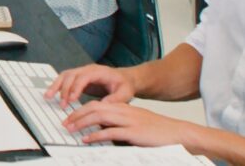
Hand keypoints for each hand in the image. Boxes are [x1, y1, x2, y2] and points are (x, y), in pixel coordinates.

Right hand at [45, 63, 135, 106]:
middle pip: (71, 75)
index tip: (72, 99)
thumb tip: (102, 105)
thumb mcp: (125, 93)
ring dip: (56, 86)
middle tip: (62, 104)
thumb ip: (115, 99)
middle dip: (64, 89)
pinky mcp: (78, 77)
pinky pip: (65, 79)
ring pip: (64, 75)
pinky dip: (57, 86)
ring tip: (48, 97)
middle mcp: (87, 69)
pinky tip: (51, 94)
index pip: (83, 77)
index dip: (76, 87)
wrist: (125, 79)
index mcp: (98, 71)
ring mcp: (82, 72)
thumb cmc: (124, 85)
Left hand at [61, 101, 197, 146]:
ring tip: (71, 130)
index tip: (70, 117)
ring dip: (82, 123)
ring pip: (99, 117)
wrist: (179, 133)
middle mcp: (124, 111)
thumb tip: (102, 131)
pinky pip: (111, 132)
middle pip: (94, 107)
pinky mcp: (134, 133)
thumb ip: (119, 125)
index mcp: (124, 108)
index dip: (81, 109)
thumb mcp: (136, 123)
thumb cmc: (158, 131)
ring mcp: (129, 121)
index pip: (97, 104)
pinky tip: (87, 140)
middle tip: (65, 123)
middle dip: (77, 114)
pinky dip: (96, 136)